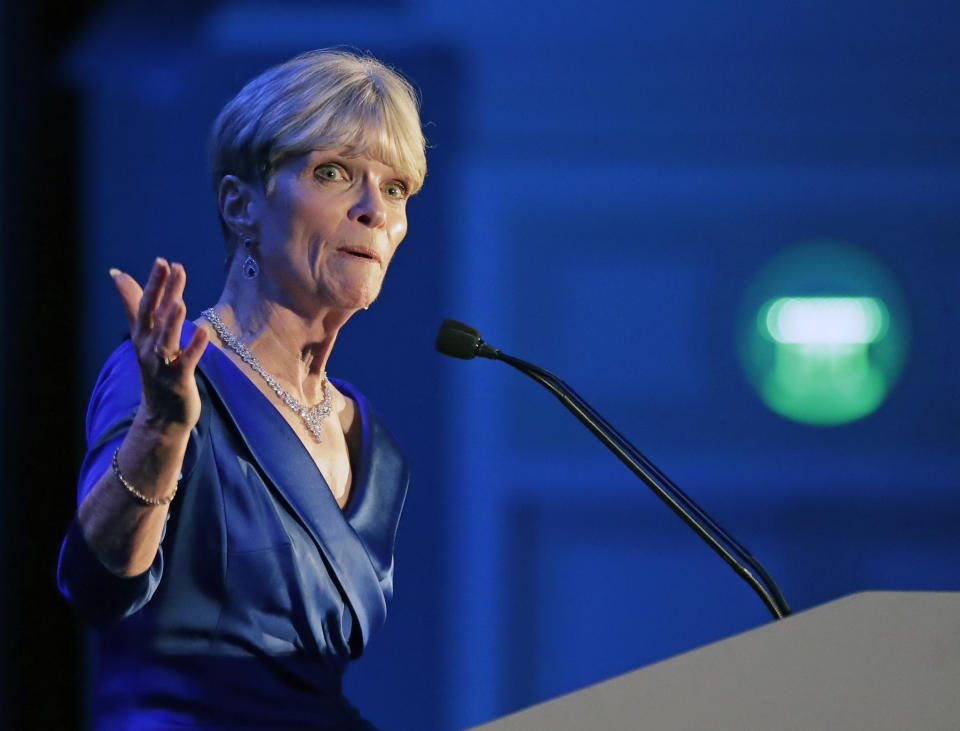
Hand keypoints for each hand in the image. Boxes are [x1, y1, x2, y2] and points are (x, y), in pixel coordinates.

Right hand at [112, 258, 208, 432]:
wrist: (162, 416)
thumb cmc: (157, 371)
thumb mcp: (144, 337)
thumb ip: (134, 305)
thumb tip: (118, 274)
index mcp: (143, 336)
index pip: (146, 305)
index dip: (154, 284)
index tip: (162, 261)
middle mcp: (149, 348)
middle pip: (154, 316)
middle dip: (162, 293)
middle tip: (172, 268)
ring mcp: (162, 365)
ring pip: (165, 340)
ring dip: (171, 321)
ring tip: (179, 301)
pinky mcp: (178, 381)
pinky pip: (186, 362)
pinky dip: (194, 347)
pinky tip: (203, 332)